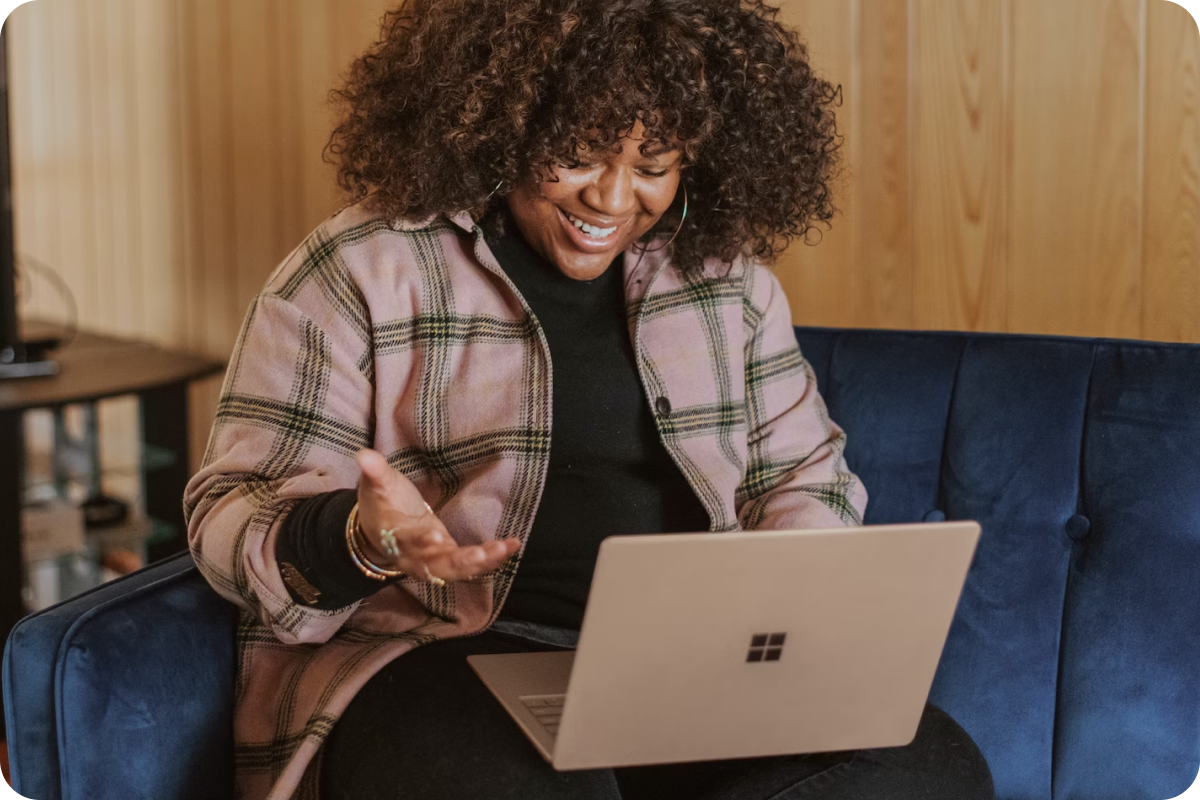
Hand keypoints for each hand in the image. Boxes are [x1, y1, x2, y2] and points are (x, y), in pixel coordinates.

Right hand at [353, 448, 520, 582]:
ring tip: (503, 549)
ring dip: (482, 562)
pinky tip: (512, 546)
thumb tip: (363, 455)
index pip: (406, 541)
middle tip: (481, 554)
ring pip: (457, 569)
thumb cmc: (382, 506)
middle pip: (436, 565)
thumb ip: (374, 472)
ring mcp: (434, 561)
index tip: (434, 536)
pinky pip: (471, 564)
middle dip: (459, 561)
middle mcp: (415, 557)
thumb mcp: (376, 486)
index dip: (419, 541)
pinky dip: (492, 558)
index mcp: (394, 537)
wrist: (380, 534)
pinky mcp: (450, 559)